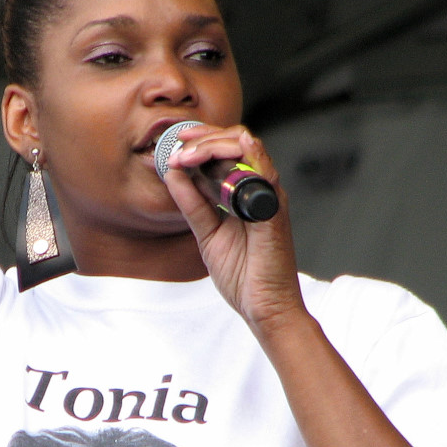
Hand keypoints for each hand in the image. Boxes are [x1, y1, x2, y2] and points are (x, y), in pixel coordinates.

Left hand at [161, 125, 304, 328]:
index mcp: (244, 194)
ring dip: (212, 145)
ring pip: (247, 147)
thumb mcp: (206, 233)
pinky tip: (221, 152)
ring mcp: (268, 197)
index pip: (225, 152)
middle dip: (202, 138)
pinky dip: (242, 155)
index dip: (199, 142)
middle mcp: (258, 189)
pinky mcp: (274, 209)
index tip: (173, 146)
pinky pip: (263, 171)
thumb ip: (192, 203)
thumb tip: (173, 173)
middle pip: (235, 142)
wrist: (265, 308)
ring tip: (185, 155)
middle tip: (176, 149)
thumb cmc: (244, 275)